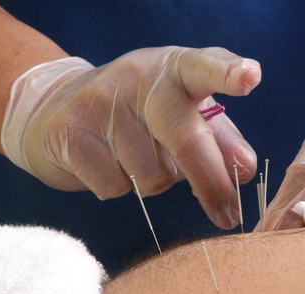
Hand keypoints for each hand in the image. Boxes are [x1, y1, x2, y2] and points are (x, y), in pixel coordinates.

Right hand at [1, 47, 260, 228]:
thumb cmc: (139, 118)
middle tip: (227, 216)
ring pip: (150, 175)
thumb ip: (220, 139)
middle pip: (185, 138)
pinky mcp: (70, 130)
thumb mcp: (183, 115)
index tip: (250, 78)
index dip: (227, 73)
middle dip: (211, 184)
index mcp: (175, 69)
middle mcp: (139, 77)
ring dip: (154, 183)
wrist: (54, 109)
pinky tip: (108, 165)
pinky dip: (119, 188)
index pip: (204, 66)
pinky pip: (114, 186)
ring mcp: (100, 101)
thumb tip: (245, 169)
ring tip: (136, 160)